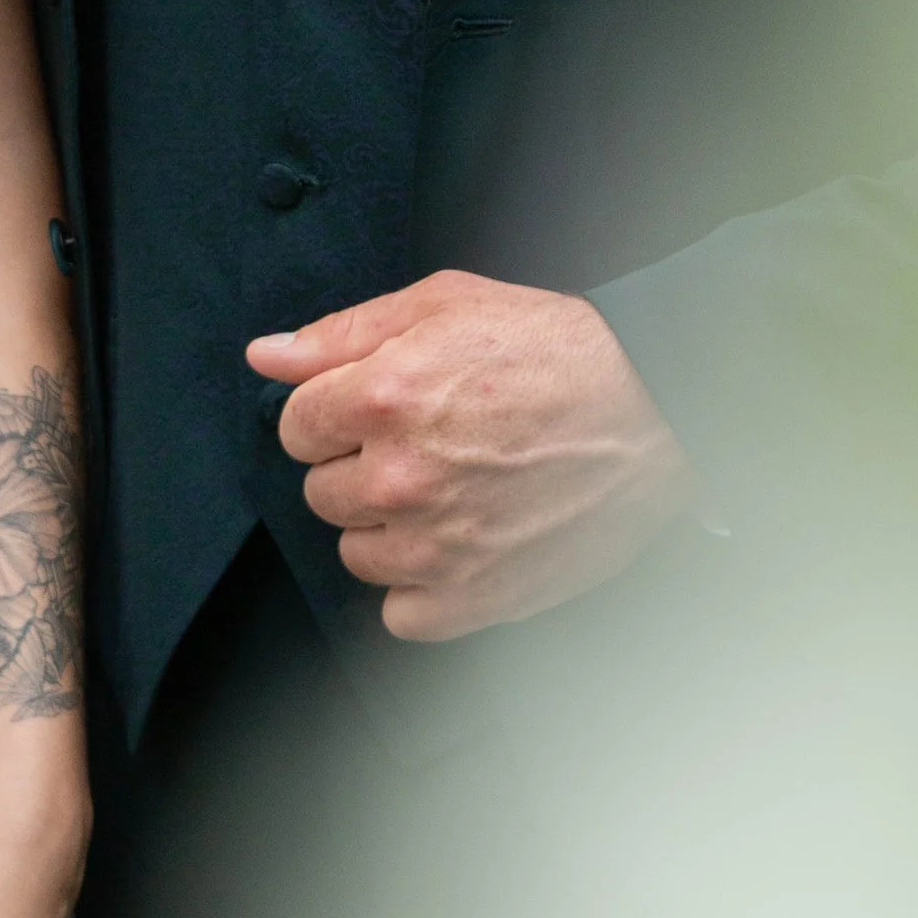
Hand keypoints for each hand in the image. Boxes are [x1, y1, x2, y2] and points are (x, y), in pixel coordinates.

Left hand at [247, 268, 695, 639]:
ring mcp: (434, 546)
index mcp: (383, 396)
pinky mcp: (474, 598)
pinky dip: (419, 585)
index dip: (331, 410)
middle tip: (423, 442)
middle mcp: (397, 477)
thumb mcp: (442, 304)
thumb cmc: (552, 347)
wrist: (655, 409)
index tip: (374, 406)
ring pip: (355, 551)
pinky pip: (399, 613)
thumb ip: (341, 333)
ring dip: (385, 524)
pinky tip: (455, 543)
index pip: (295, 424)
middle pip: (321, 489)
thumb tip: (262, 356)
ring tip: (446, 489)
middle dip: (358, 463)